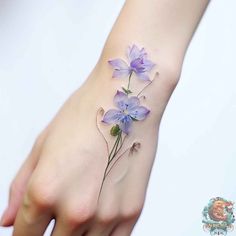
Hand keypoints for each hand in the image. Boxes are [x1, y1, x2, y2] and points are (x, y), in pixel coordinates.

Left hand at [0, 59, 178, 234]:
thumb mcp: (43, 145)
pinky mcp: (132, 212)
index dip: (25, 235)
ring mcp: (107, 214)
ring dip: (77, 233)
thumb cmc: (85, 115)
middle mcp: (76, 209)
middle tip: (57, 217)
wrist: (126, 102)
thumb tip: (9, 220)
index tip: (32, 229)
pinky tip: (99, 214)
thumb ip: (22, 188)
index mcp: (46, 190)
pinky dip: (100, 234)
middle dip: (51, 233)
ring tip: (82, 206)